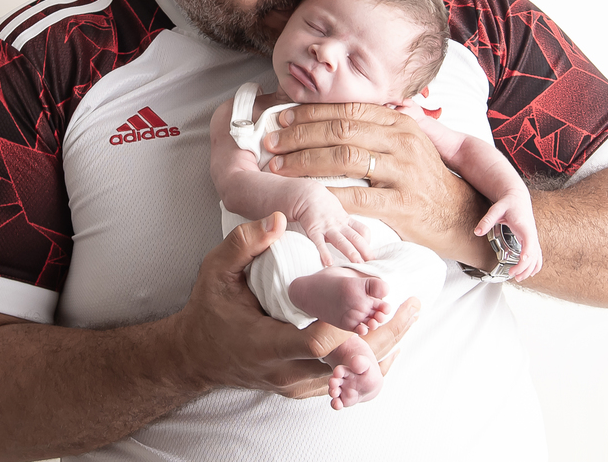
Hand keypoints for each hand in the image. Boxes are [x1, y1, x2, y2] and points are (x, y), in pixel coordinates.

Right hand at [175, 212, 418, 397]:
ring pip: (353, 377)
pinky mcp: (304, 387)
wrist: (197, 355)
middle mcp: (286, 372)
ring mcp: (297, 385)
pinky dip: (370, 359)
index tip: (369, 299)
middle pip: (347, 365)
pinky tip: (388, 335)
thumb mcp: (216, 271)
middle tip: (410, 305)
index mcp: (266, 344)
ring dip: (383, 348)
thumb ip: (245, 244)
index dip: (347, 324)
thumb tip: (278, 220)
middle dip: (383, 336)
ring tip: (407, 315)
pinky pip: (347, 380)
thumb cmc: (208, 310)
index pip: (317, 343)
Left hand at [264, 103, 492, 265]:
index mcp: (399, 123)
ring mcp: (403, 172)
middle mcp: (402, 141)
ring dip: (305, 161)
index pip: (348, 109)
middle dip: (300, 134)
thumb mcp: (408, 145)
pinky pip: (357, 197)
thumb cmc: (425, 180)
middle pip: (340, 130)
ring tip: (279, 167)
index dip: (311, 112)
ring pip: (344, 159)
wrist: (460, 216)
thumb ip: (378, 128)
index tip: (282, 117)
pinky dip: (327, 195)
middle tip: (271, 141)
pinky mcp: (402, 204)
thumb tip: (335, 114)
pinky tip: (305, 196)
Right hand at [293, 182, 373, 264]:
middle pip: (356, 238)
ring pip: (342, 241)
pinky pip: (320, 243)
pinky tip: (328, 263)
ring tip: (357, 264)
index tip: (370, 253)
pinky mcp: (314, 230)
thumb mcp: (337, 210)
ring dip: (351, 253)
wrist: (306, 193)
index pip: (362, 230)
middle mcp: (339, 224)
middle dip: (365, 251)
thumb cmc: (321, 203)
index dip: (368, 242)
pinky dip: (324, 253)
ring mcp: (327, 227)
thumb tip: (350, 233)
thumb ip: (343, 222)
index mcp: (346, 220)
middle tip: (371, 263)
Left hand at [476, 198, 543, 282]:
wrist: (517, 197)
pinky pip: (536, 255)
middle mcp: (531, 233)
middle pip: (532, 254)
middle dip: (523, 266)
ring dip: (529, 269)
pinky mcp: (531, 240)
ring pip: (536, 257)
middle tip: (511, 275)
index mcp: (524, 226)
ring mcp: (532, 237)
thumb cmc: (508, 203)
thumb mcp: (496, 209)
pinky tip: (530, 273)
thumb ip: (487, 220)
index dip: (527, 252)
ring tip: (518, 278)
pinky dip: (535, 265)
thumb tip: (477, 231)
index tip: (522, 260)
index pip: (530, 241)